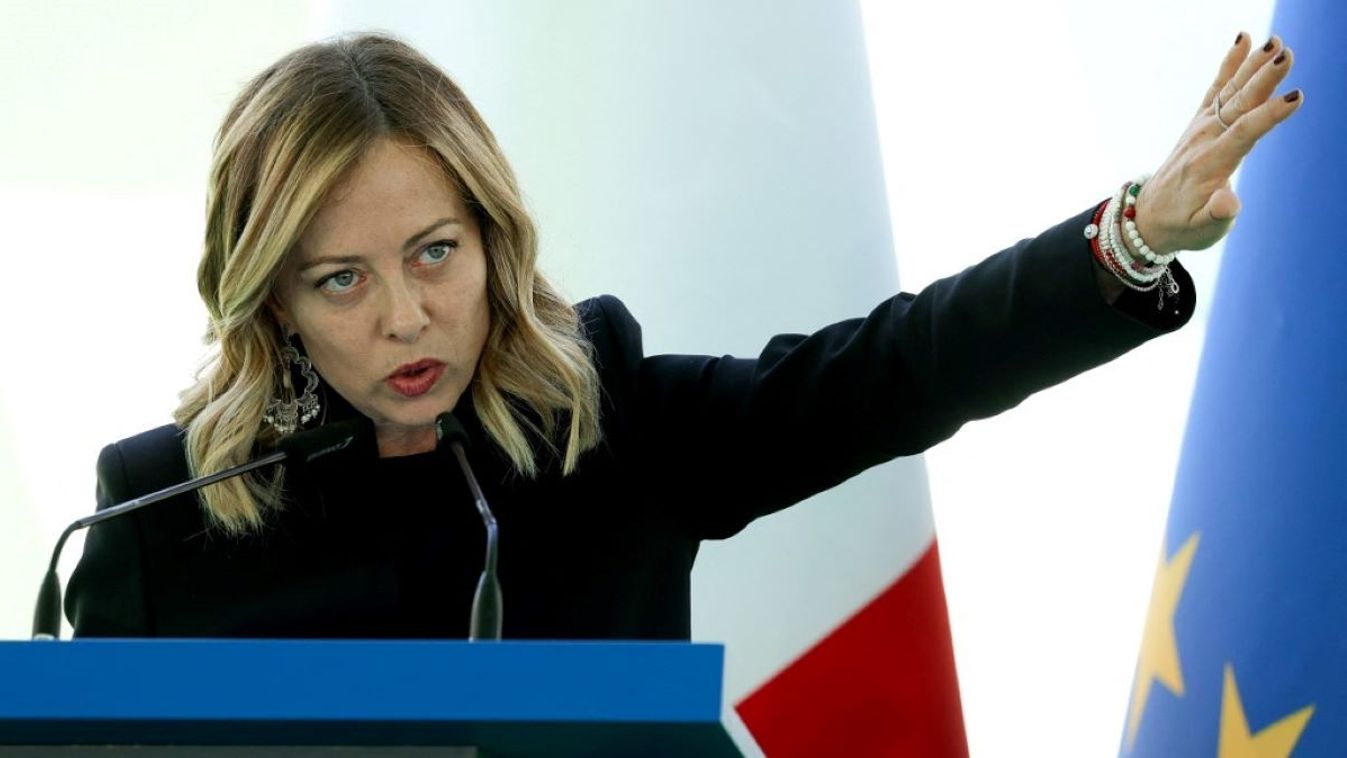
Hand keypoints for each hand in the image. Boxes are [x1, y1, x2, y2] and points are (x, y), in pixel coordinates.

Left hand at [1132, 33, 1303, 255]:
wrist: (1149, 216)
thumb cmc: (1184, 225)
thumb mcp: (1202, 229)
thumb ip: (1217, 214)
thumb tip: (1228, 204)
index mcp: (1210, 164)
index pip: (1243, 134)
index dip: (1268, 116)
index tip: (1295, 98)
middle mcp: (1205, 139)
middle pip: (1239, 104)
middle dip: (1263, 79)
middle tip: (1286, 54)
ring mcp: (1201, 127)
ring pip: (1231, 91)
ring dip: (1253, 64)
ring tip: (1275, 41)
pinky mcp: (1201, 122)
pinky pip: (1216, 88)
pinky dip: (1230, 64)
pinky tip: (1244, 38)